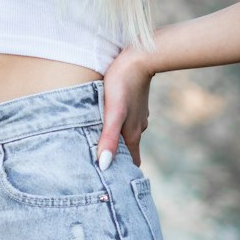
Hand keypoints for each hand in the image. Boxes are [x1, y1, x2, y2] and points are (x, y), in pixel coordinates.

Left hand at [96, 45, 153, 169]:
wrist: (140, 56)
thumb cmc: (122, 84)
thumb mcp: (113, 112)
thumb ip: (109, 138)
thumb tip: (104, 166)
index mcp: (132, 133)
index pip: (132, 162)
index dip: (123, 173)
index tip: (112, 183)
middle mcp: (138, 126)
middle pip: (129, 150)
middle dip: (118, 159)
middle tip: (100, 166)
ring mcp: (138, 114)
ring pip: (127, 134)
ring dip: (116, 141)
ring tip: (99, 145)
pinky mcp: (134, 103)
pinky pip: (126, 120)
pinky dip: (118, 126)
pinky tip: (107, 122)